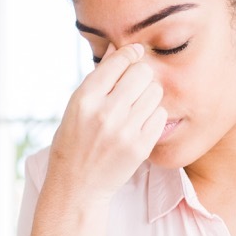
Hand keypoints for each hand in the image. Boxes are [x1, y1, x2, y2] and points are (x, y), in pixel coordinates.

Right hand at [46, 42, 166, 203]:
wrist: (77, 185)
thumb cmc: (74, 142)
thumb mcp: (76, 107)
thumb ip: (99, 79)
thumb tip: (120, 49)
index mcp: (85, 99)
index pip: (119, 61)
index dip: (130, 54)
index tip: (134, 55)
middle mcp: (105, 113)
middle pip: (142, 73)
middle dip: (140, 76)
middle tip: (133, 87)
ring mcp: (124, 131)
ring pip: (155, 92)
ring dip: (148, 96)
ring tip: (135, 108)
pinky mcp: (140, 146)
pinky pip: (160, 115)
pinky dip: (153, 116)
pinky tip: (140, 124)